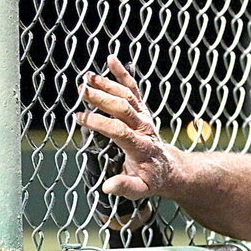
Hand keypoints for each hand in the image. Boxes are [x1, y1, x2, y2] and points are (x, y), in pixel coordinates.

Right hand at [76, 55, 179, 201]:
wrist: (170, 169)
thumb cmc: (152, 180)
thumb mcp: (140, 190)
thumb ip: (125, 187)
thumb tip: (107, 187)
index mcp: (140, 147)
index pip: (119, 130)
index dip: (99, 123)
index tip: (80, 118)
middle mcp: (143, 128)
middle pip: (123, 108)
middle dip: (102, 98)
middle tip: (82, 90)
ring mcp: (143, 117)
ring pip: (126, 95)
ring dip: (108, 84)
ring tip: (87, 76)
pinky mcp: (142, 110)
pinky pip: (133, 89)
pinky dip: (122, 73)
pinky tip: (110, 59)